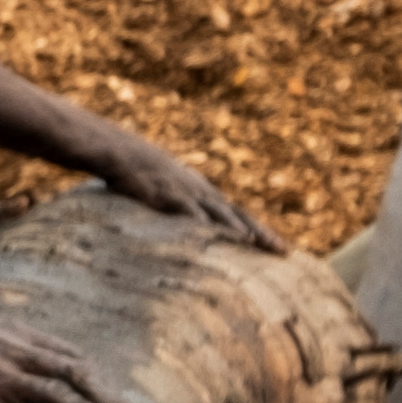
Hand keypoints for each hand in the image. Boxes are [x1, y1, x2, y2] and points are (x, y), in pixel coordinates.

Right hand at [94, 148, 279, 250]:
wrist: (118, 151)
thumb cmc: (143, 173)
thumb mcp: (170, 189)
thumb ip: (184, 208)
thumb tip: (195, 231)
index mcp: (206, 193)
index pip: (241, 215)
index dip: (262, 231)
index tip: (283, 250)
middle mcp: (202, 192)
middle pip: (238, 214)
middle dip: (261, 233)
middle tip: (283, 251)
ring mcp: (185, 191)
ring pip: (217, 211)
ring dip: (234, 226)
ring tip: (253, 241)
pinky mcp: (164, 192)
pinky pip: (185, 208)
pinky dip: (198, 219)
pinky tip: (209, 231)